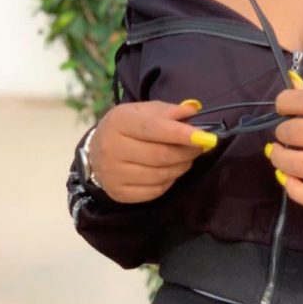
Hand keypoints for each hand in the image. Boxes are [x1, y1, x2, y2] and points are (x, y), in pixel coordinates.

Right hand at [89, 99, 216, 203]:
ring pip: (160, 175)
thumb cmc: (128, 128)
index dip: (181, 133)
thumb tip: (193, 110)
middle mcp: (111, 148)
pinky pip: (155, 191)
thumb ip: (169, 111)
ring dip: (181, 167)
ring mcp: (113, 174)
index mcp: (119, 122)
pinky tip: (170, 171)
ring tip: (185, 158)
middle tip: (200, 147)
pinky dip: (169, 181)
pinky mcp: (119, 193)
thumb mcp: (144, 111)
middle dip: (187, 152)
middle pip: (160, 155)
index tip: (205, 136)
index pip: (154, 128)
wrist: (97, 152)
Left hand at [266, 85, 302, 210]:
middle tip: (284, 132)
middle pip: (299, 132)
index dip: (286, 101)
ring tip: (277, 153)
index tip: (282, 106)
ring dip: (279, 157)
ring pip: (299, 164)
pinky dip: (293, 189)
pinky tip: (288, 178)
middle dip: (282, 131)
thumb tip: (291, 85)